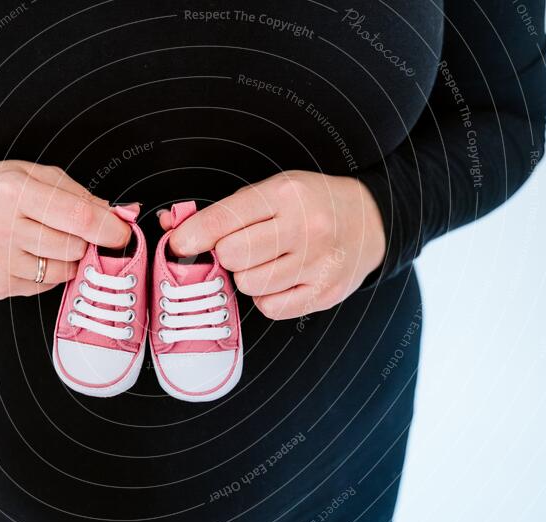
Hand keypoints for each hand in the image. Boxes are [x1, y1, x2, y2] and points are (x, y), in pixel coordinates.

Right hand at [0, 160, 129, 298]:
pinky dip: (47, 272)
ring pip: (63, 271)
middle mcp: (2, 228)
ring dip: (67, 258)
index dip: (108, 228)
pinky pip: (45, 286)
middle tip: (71, 230)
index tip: (124, 233)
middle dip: (84, 241)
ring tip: (44, 239)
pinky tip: (27, 254)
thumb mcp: (32, 175)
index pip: (77, 216)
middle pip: (74, 247)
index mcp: (14, 192)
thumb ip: (78, 194)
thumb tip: (123, 214)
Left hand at [160, 171, 385, 319]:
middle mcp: (304, 227)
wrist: (370, 221)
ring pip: (248, 284)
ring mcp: (317, 263)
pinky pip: (269, 307)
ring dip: (246, 276)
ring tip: (266, 261)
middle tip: (239, 248)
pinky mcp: (324, 293)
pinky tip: (279, 279)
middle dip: (226, 255)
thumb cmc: (311, 204)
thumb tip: (174, 230)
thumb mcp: (272, 191)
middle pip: (231, 256)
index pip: (223, 220)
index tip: (179, 244)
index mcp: (284, 195)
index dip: (192, 236)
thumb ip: (225, 211)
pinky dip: (266, 297)